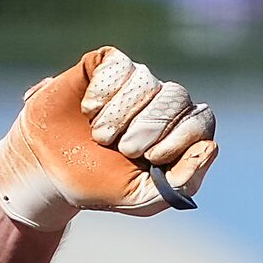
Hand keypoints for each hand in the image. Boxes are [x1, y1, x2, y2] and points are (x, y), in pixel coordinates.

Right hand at [0, 47, 218, 227]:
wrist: (51, 171)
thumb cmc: (102, 185)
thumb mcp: (144, 197)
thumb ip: (183, 181)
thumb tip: (212, 146)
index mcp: (179, 134)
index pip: (201, 120)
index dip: (183, 135)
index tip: (153, 158)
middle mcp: (161, 103)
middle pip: (177, 96)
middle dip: (151, 126)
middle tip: (125, 150)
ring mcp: (135, 82)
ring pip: (146, 80)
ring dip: (122, 114)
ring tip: (100, 136)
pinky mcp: (107, 66)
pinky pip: (119, 64)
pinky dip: (105, 91)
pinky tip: (89, 111)